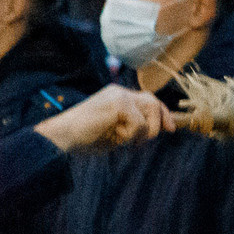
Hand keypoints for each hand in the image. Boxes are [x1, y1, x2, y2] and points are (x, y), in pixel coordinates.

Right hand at [37, 87, 174, 154]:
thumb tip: (155, 131)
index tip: (170, 128)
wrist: (63, 136)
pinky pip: (139, 124)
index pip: (147, 99)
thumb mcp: (114, 131)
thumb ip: (132, 127)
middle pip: (153, 101)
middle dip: (162, 119)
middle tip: (167, 132)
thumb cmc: (85, 138)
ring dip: (145, 132)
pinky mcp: (119, 104)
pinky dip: (131, 136)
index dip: (162, 113)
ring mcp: (119, 96)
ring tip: (126, 141)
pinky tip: (115, 138)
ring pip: (150, 111)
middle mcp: (119, 92)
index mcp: (117, 97)